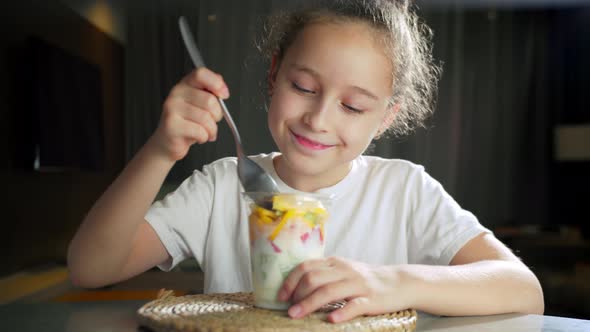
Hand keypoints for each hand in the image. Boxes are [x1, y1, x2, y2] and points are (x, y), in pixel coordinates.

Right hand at [149, 67, 228, 161]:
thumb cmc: (186, 122)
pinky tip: (198, 136)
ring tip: (205, 131)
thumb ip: (210, 92)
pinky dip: (204, 137)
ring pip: (206, 118)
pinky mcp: (172, 125)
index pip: (201, 74)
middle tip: (211, 121)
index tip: (224, 95)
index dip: (216, 83)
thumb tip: (221, 86)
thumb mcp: (199, 104)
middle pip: (209, 100)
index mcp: (185, 85)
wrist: (168, 141)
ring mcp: (172, 109)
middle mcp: (176, 94)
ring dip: (211, 129)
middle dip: (217, 115)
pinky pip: (200, 131)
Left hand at [278, 257, 410, 322]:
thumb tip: (296, 287)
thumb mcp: (343, 271)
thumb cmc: (366, 280)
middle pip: (313, 278)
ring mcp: (358, 284)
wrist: (399, 282)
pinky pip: (354, 305)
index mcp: (335, 263)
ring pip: (329, 291)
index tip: (281, 296)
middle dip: (296, 294)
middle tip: (289, 309)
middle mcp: (344, 270)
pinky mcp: (371, 299)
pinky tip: (330, 320)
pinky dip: (341, 312)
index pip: (306, 267)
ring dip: (309, 304)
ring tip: (296, 315)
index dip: (290, 281)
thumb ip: (324, 275)